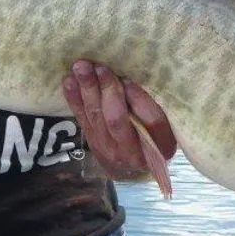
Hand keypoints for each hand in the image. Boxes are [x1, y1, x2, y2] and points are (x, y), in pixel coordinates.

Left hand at [63, 60, 176, 196]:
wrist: (132, 167)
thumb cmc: (155, 136)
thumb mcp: (165, 128)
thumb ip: (153, 108)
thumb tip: (130, 79)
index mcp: (162, 145)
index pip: (152, 122)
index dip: (139, 100)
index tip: (128, 81)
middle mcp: (135, 152)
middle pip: (118, 120)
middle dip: (107, 91)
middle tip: (100, 68)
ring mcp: (110, 150)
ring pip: (97, 117)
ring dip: (87, 90)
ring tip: (81, 68)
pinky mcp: (93, 144)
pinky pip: (82, 119)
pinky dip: (74, 99)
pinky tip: (69, 81)